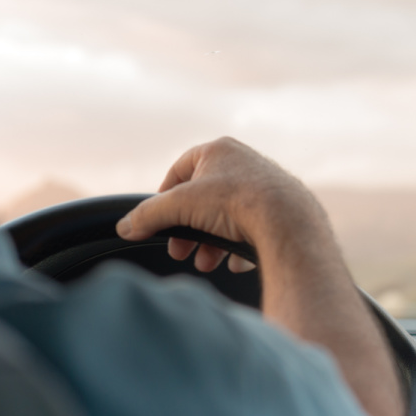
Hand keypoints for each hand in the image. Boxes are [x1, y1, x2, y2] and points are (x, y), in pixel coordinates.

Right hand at [116, 137, 325, 272]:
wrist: (290, 223)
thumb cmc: (237, 204)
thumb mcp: (180, 207)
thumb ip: (148, 216)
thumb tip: (125, 227)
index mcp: (219, 151)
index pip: (180, 172)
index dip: (165, 200)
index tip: (159, 223)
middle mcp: (246, 164)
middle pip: (206, 201)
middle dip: (190, 231)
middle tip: (181, 252)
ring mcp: (268, 187)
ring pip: (230, 219)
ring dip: (213, 244)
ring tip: (207, 263)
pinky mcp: (284, 212)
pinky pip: (256, 231)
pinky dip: (241, 248)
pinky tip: (236, 264)